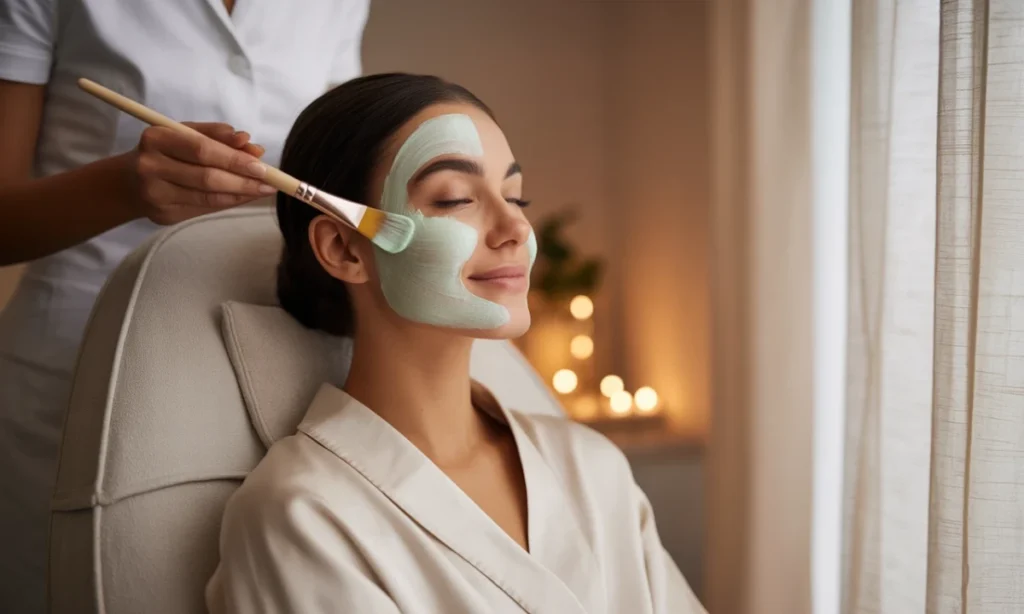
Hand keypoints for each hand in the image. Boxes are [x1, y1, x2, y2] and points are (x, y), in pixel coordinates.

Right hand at [126, 122, 274, 225]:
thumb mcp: (186, 134)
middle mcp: (151, 166)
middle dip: (243, 180)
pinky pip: (204, 208)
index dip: (234, 158)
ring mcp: (155, 193)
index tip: (261, 164)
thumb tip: (249, 142)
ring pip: (208, 196)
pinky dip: (228, 202)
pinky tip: (244, 197)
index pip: (202, 149)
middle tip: (270, 182)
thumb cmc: (166, 151)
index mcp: (157, 137)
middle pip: (206, 176)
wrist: (129, 183)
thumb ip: (217, 136)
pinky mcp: (162, 214)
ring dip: (240, 194)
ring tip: (263, 190)